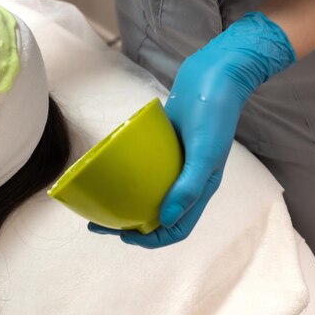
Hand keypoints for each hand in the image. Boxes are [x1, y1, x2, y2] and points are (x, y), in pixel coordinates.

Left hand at [89, 12, 295, 247]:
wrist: (214, 75)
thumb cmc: (214, 114)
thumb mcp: (205, 153)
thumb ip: (189, 187)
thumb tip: (164, 221)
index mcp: (201, 190)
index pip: (177, 228)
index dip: (152, 239)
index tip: (124, 235)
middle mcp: (187, 181)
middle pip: (158, 215)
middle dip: (130, 225)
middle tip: (100, 223)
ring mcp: (175, 164)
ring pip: (150, 193)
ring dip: (127, 202)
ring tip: (101, 201)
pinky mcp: (164, 147)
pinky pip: (145, 169)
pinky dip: (130, 175)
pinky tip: (111, 171)